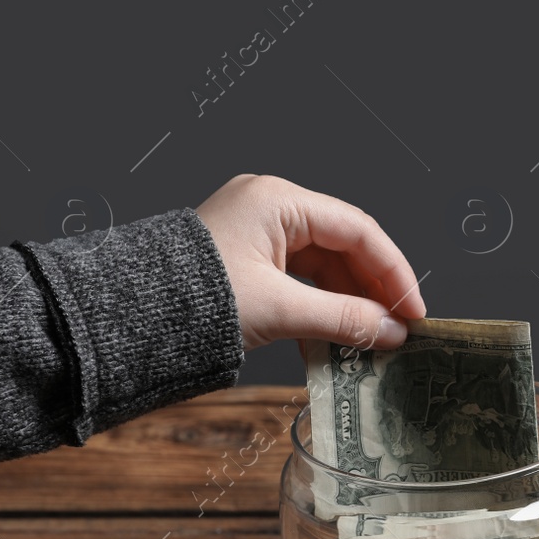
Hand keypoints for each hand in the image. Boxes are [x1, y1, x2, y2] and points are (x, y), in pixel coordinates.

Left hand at [196, 174, 425, 350]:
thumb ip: (344, 320)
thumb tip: (392, 334)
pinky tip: (337, 334)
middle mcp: (270, 207)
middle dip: (373, 289)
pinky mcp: (246, 258)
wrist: (123, 319)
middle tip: (399, 329)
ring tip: (371, 338)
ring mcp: (257, 231)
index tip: (414, 311)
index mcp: (278, 201)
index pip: (358, 229)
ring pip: (324, 264)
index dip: (393, 271)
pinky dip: (321, 305)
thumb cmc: (191, 301)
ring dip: (349, 301)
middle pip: (344, 245)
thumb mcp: (279, 310)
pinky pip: (299, 278)